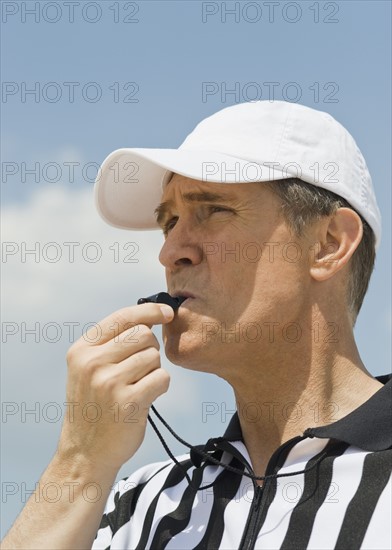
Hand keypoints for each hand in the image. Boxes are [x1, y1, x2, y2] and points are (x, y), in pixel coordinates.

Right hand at [57, 303, 173, 472]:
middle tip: (141, 369)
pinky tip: (146, 398)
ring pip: (154, 356)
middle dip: (150, 348)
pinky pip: (162, 378)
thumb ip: (111, 343)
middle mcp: (92, 363)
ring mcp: (109, 382)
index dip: (149, 310)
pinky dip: (160, 386)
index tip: (167, 312)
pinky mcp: (128, 402)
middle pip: (143, 334)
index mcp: (82, 350)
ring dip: (153, 370)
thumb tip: (150, 318)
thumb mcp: (88, 369)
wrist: (86, 452)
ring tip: (138, 386)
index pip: (122, 317)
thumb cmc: (94, 406)